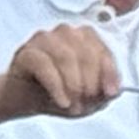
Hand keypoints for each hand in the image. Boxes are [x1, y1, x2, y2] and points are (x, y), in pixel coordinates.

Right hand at [0, 24, 120, 121]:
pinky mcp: (26, 52)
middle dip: (89, 83)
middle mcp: (65, 33)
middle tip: (86, 103)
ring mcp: (44, 39)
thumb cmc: (60, 91)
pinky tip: (62, 102)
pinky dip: (57, 87)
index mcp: (85, 38)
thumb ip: (103, 92)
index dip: (109, 73)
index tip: (110, 93)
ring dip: (72, 86)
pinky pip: (45, 66)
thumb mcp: (89, 97)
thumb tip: (112, 91)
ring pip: (65, 57)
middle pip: (85, 53)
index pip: (102, 50)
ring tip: (73, 106)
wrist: (26, 98)